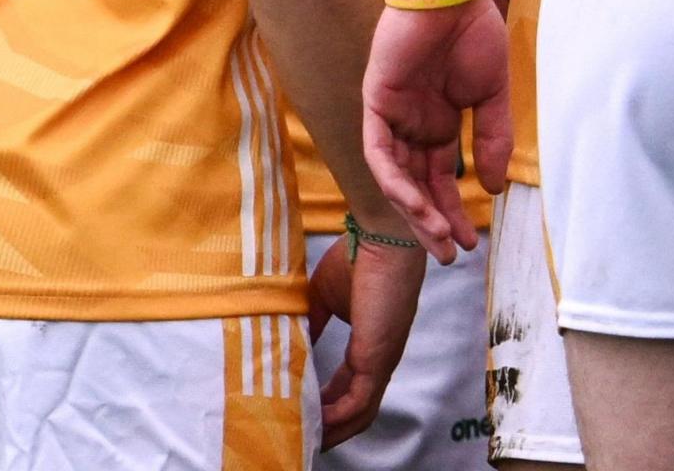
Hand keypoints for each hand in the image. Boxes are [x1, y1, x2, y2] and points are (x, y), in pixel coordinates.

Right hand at [313, 233, 427, 440]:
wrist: (380, 237)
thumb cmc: (357, 258)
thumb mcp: (324, 297)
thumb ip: (311, 323)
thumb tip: (291, 343)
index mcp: (371, 343)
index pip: (349, 386)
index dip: (327, 404)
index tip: (303, 413)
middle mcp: (381, 357)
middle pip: (358, 409)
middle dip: (330, 427)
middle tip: (301, 437)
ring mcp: (382, 359)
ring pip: (361, 412)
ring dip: (333, 430)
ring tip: (304, 438)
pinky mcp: (378, 357)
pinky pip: (358, 402)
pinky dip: (337, 418)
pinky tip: (314, 423)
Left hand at [362, 0, 508, 259]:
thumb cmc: (474, 34)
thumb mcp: (492, 95)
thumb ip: (493, 139)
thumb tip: (494, 188)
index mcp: (438, 123)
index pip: (441, 179)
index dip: (454, 211)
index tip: (471, 242)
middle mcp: (411, 126)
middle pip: (417, 187)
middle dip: (433, 223)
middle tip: (451, 255)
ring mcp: (392, 116)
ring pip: (396, 178)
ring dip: (415, 210)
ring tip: (438, 237)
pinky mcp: (376, 103)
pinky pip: (379, 152)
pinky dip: (395, 180)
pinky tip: (416, 202)